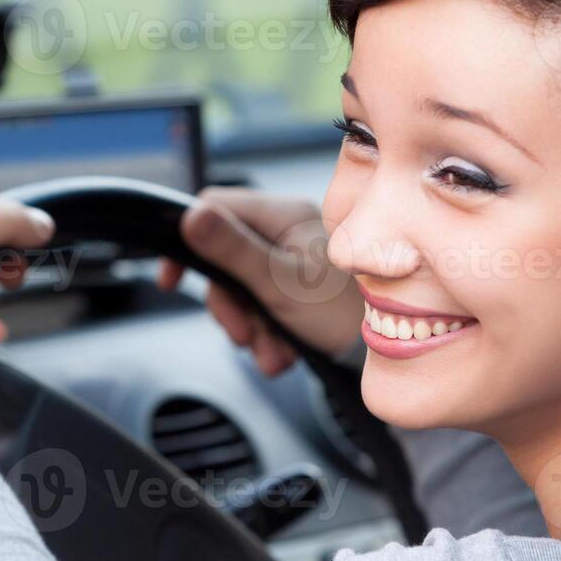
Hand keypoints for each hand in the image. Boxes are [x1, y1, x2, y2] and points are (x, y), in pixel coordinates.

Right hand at [156, 186, 363, 374]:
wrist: (387, 352)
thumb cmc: (344, 311)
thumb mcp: (278, 282)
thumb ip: (232, 250)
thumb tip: (189, 217)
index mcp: (281, 215)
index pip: (214, 208)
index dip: (188, 239)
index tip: (173, 279)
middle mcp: (286, 230)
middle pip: (225, 257)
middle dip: (229, 304)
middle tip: (241, 333)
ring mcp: (292, 259)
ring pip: (242, 287)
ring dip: (249, 326)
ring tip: (271, 351)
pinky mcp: (298, 287)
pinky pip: (263, 304)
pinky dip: (266, 333)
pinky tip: (282, 352)